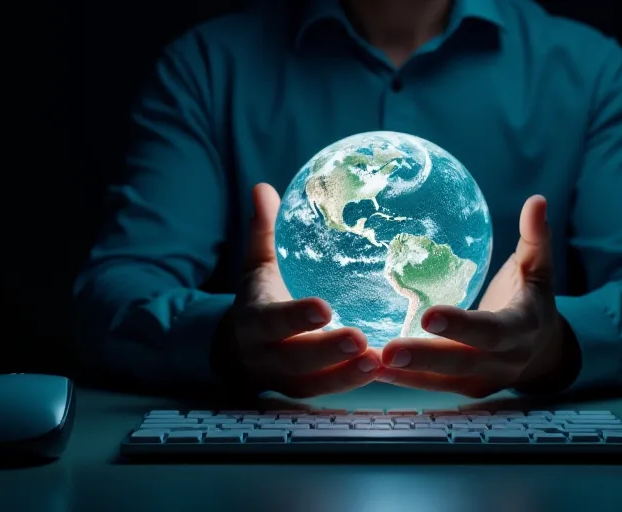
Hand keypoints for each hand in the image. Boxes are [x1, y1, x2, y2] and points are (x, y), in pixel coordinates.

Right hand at [216, 183, 381, 397]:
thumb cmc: (258, 298)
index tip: (324, 307)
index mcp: (253, 321)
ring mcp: (283, 380)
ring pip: (313, 384)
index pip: (272, 321)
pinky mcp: (302, 392)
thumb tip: (264, 187)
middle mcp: (265, 356)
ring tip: (380, 360)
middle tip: (361, 340)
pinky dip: (353, 385)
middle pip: (295, 359)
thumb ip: (264, 231)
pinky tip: (387, 370)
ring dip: (346, 376)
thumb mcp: (257, 266)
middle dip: (327, 352)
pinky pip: (327, 393)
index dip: (295, 317)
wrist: (235, 350)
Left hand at [377, 195, 566, 397]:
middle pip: (463, 362)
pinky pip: (435, 388)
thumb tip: (536, 200)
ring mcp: (485, 380)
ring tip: (371, 362)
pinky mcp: (468, 390)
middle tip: (389, 349)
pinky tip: (373, 369)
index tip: (429, 315)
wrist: (546, 352)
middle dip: (426, 357)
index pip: (492, 330)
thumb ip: (535, 237)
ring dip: (407, 374)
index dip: (462, 326)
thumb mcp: (538, 269)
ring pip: (444, 380)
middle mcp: (505, 360)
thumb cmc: (533, 300)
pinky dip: (404, 381)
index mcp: (523, 327)